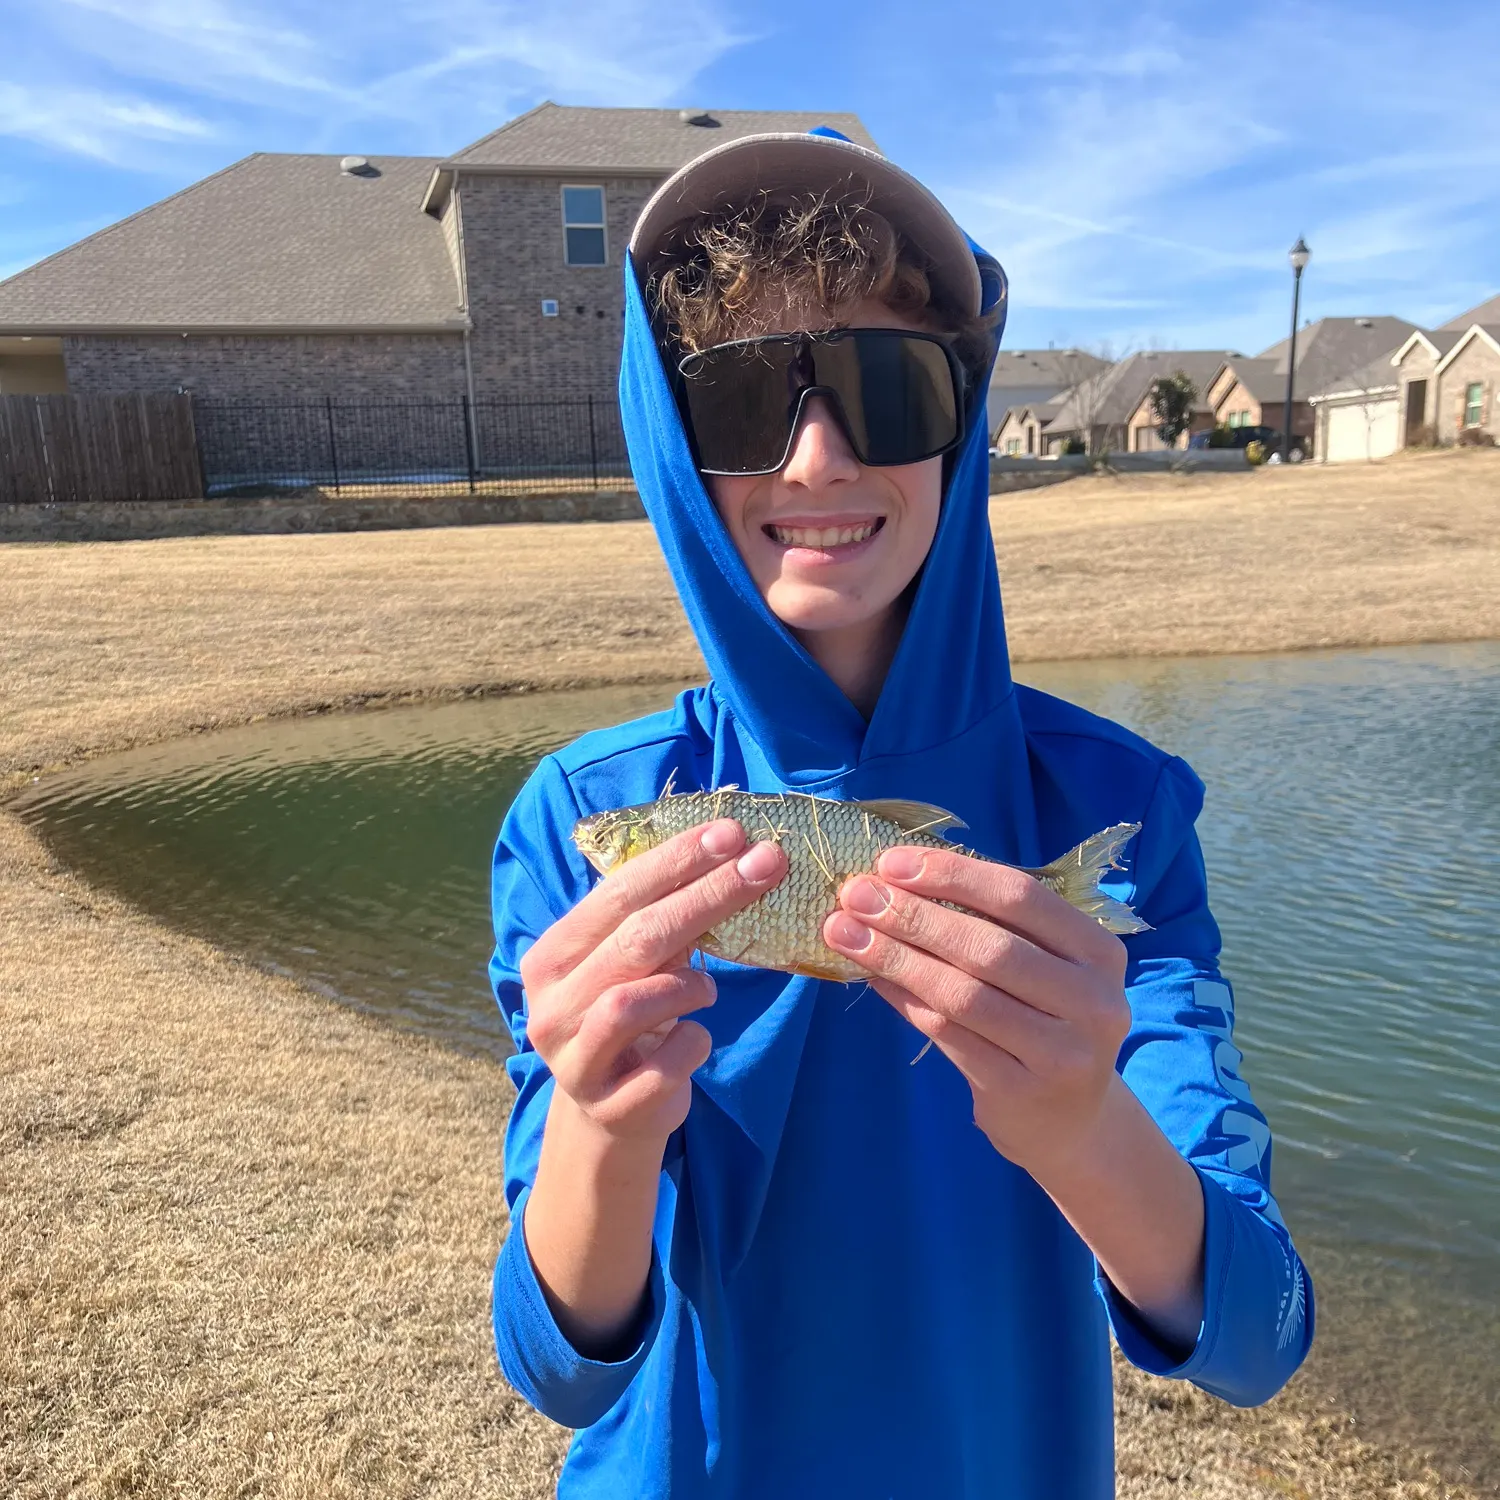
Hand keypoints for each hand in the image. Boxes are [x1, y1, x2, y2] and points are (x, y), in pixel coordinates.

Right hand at [521, 819, 786, 1145]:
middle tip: (765, 866)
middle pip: (634, 939)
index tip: (732, 832)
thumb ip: (660, 920)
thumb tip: (732, 853)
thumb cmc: (631, 1019)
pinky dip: (692, 1045)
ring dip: (687, 986)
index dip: (677, 860)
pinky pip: (662, 1067)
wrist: (612, 1114)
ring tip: (707, 989)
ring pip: (630, 1004)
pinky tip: (695, 1039)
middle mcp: (552, 1004)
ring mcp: (574, 1059)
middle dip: (707, 896)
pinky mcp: (608, 1106)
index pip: (617, 894)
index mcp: (553, 955)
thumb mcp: (634, 966)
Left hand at [821, 844, 1130, 1178]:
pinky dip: (903, 1000)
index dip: (952, 875)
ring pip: (962, 994)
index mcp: (1099, 951)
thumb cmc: (1042, 1018)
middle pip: (989, 947)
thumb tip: (893, 880)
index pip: (1020, 897)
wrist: (1069, 1119)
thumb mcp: (1039, 965)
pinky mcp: (1021, 1092)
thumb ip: (987, 923)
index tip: (890, 863)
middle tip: (855, 896)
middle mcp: (1094, 1001)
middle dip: (914, 916)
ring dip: (896, 958)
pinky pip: (947, 1035)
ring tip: (844, 933)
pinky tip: (870, 977)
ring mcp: (1063, 1053)